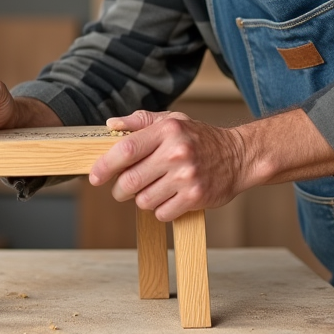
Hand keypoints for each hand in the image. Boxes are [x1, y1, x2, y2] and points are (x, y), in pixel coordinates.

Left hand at [88, 110, 250, 221]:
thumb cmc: (199, 138)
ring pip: (143, 200)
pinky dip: (160, 209)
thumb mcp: (172, 120)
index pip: (126, 149)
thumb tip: (110, 125)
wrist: (238, 156)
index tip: (95, 176)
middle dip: (119, 189)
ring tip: (153, 189)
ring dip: (142, 199)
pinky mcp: (195, 197)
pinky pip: (161, 213)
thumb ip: (139, 121)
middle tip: (122, 188)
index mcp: (167, 130)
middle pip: (130, 181)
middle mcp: (176, 152)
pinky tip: (169, 198)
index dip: (105, 165)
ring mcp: (186, 176)